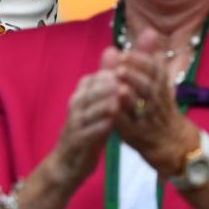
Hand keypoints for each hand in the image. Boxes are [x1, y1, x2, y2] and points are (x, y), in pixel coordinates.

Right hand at [47, 48, 128, 190]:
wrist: (70, 161)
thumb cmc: (90, 127)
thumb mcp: (99, 102)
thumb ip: (107, 76)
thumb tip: (113, 47)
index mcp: (83, 91)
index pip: (100, 76)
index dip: (118, 71)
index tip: (137, 67)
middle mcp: (77, 103)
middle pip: (94, 89)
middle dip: (113, 82)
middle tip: (133, 78)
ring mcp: (74, 121)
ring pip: (90, 108)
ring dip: (107, 101)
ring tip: (124, 96)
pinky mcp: (76, 139)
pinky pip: (87, 131)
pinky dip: (100, 126)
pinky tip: (113, 124)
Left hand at [113, 28, 196, 174]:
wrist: (172, 144)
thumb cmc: (160, 108)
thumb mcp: (158, 82)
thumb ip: (150, 58)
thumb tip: (149, 31)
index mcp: (161, 87)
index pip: (156, 71)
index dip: (142, 61)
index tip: (126, 53)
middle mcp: (156, 102)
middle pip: (150, 87)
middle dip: (135, 76)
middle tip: (120, 66)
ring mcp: (148, 120)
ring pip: (142, 107)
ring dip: (130, 96)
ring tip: (118, 85)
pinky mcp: (138, 135)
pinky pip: (130, 127)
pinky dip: (121, 118)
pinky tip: (111, 109)